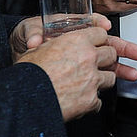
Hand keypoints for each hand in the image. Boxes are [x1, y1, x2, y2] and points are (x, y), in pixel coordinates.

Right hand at [17, 13, 136, 120]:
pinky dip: (91, 102)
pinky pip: (99, 100)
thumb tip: (49, 43)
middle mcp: (89, 57)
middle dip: (106, 59)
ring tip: (88, 84)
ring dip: (101, 80)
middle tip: (96, 64)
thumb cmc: (28, 74)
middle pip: (111, 54)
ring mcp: (92, 79)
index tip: (98, 44)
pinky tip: (80, 101)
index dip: (99, 40)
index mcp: (77, 41)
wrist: (25, 100)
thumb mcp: (37, 49)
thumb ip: (54, 44)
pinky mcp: (91, 100)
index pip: (101, 34)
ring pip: (110, 77)